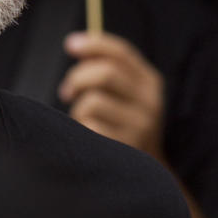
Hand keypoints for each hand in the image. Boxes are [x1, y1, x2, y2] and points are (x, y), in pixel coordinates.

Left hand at [59, 30, 165, 159]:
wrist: (147, 173)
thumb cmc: (123, 121)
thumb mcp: (125, 93)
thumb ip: (107, 68)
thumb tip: (75, 45)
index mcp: (151, 81)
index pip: (121, 53)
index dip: (93, 44)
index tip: (69, 44)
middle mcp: (151, 102)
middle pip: (106, 73)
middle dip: (77, 77)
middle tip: (66, 91)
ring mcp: (141, 127)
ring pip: (93, 101)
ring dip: (79, 108)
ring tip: (82, 118)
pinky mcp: (127, 148)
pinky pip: (90, 127)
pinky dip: (82, 128)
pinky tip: (89, 135)